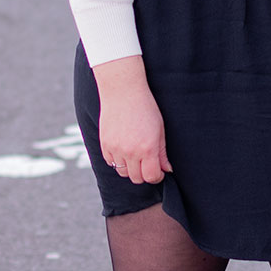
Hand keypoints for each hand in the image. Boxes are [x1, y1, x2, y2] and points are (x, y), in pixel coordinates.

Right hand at [92, 55, 172, 183]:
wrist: (123, 91)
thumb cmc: (145, 108)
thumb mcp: (159, 129)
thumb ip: (162, 152)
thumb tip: (166, 169)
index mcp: (147, 148)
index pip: (151, 177)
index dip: (157, 177)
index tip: (158, 171)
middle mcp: (130, 152)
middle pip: (136, 178)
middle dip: (144, 174)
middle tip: (148, 164)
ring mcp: (115, 149)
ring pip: (123, 173)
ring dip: (130, 168)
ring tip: (135, 156)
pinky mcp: (104, 145)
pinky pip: (110, 163)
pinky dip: (117, 161)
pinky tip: (123, 150)